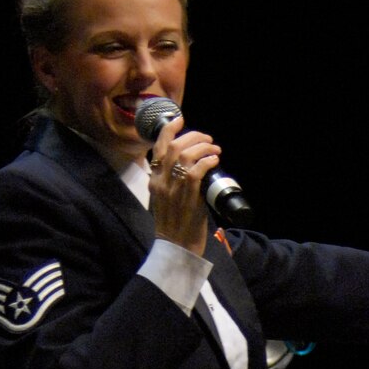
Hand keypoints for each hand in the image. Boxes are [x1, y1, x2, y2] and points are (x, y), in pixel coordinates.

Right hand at [147, 115, 221, 255]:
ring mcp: (173, 189)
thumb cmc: (175, 226)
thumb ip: (171, 182)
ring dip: (204, 147)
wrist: (176, 248)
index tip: (181, 120)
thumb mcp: (166, 199)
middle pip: (174, 146)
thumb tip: (190, 166)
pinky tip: (215, 160)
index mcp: (154, 180)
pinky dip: (207, 161)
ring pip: (186, 155)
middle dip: (194, 136)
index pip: (158, 147)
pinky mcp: (188, 197)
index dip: (170, 129)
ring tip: (215, 149)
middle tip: (208, 139)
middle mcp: (160, 182)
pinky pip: (196, 170)